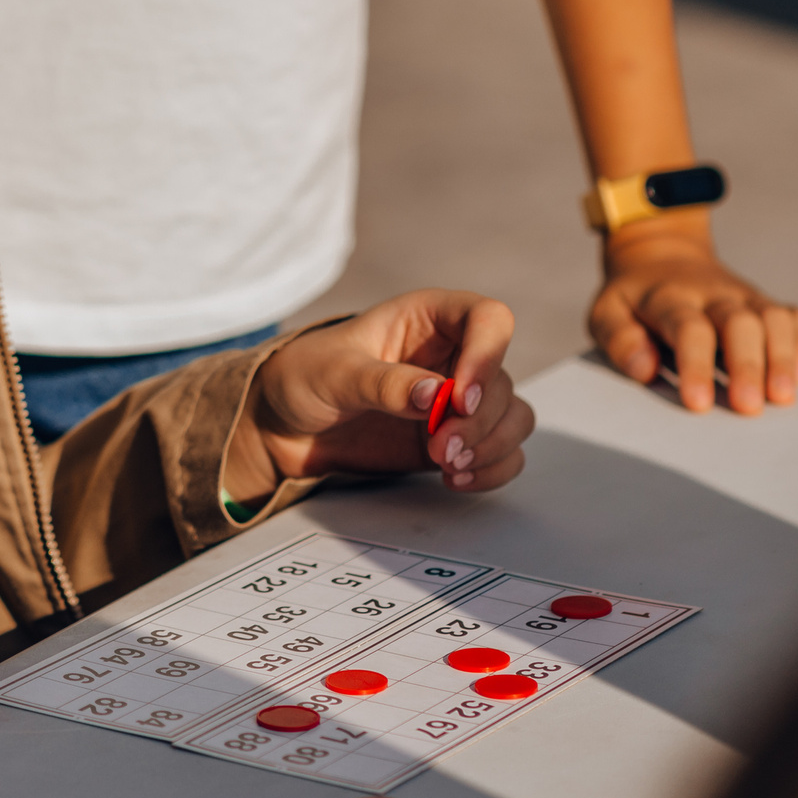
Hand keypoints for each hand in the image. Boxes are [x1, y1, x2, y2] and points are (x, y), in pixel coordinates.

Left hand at [231, 292, 533, 497]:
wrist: (286, 425)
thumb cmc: (305, 377)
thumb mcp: (335, 373)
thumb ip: (384, 383)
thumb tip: (437, 396)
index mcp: (428, 318)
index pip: (488, 318)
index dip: (487, 355)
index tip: (461, 398)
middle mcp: (453, 354)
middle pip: (501, 380)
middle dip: (478, 421)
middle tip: (440, 448)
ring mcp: (458, 399)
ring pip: (511, 416)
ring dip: (490, 446)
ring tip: (446, 465)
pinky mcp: (456, 437)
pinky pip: (502, 451)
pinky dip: (492, 468)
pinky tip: (456, 479)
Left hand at [589, 218, 797, 414]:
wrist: (661, 255)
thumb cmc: (633, 299)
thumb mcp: (607, 312)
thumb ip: (619, 339)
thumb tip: (644, 369)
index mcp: (668, 297)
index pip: (688, 328)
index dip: (695, 365)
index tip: (698, 404)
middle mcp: (712, 294)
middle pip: (739, 322)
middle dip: (747, 365)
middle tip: (749, 407)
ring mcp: (743, 297)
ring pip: (773, 318)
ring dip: (782, 357)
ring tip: (783, 397)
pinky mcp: (764, 304)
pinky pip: (795, 317)